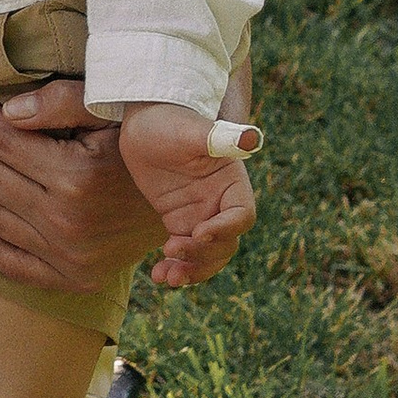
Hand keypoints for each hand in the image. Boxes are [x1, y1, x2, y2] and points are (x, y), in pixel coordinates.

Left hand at [0, 77, 165, 293]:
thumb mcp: (112, 114)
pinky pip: (9, 263)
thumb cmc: (140, 147)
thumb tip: (6, 109)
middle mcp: (68, 222)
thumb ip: (62, 103)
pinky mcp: (69, 278)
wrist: (183, 202)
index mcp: (77, 178)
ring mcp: (67, 256)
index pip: (4, 141)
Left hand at [110, 99, 258, 287]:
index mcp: (233, 182)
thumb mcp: (192, 129)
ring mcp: (200, 214)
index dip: (226, 228)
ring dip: (191, 270)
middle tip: (173, 251)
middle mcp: (220, 202)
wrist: (145, 120)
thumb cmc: (171, 119)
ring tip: (166, 278)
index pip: (241, 215)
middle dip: (204, 255)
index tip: (199, 232)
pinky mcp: (179, 220)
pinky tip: (157, 276)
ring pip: (206, 254)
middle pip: (225, 242)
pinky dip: (174, 266)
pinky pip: (184, 251)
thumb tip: (253, 138)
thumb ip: (221, 138)